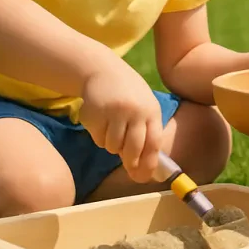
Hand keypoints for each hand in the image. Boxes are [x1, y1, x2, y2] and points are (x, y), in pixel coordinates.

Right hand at [79, 61, 164, 183]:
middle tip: (129, 166)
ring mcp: (113, 112)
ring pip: (113, 146)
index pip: (154, 142)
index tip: (145, 177)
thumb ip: (146, 132)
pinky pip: (98, 139)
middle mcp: (134, 111)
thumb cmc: (129, 94)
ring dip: (112, 146)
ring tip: (113, 130)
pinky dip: (100, 137)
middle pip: (133, 149)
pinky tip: (101, 122)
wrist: (103, 70)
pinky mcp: (95, 113)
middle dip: (131, 162)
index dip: (149, 163)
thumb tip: (145, 168)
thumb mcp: (145, 106)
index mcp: (151, 110)